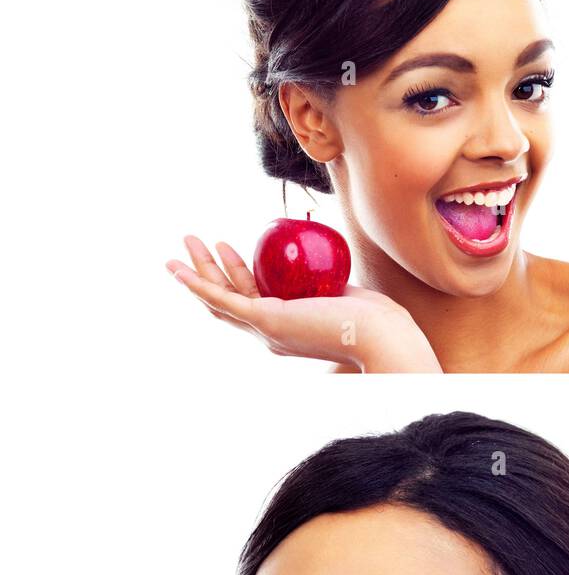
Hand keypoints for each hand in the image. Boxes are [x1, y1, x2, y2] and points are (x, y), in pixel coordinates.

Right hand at [166, 235, 441, 370]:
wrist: (382, 335)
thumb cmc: (377, 319)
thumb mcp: (345, 294)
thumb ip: (327, 285)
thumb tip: (325, 265)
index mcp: (289, 330)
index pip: (252, 305)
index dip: (234, 278)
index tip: (226, 251)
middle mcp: (272, 335)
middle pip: (228, 303)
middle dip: (208, 271)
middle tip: (194, 242)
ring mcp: (267, 330)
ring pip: (221, 299)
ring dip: (200, 269)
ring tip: (187, 238)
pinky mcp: (266, 320)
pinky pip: (224, 301)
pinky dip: (198, 285)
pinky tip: (178, 269)